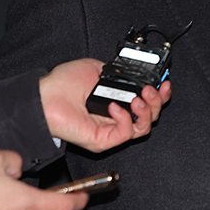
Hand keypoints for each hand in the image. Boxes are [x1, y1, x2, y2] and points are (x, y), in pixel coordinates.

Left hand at [38, 57, 171, 152]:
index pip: (146, 102)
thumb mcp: (96, 68)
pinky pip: (126, 134)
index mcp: (117, 100)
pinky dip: (125, 118)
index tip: (164, 83)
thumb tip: (131, 71)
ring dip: (147, 111)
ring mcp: (111, 130)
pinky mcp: (104, 140)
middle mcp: (116, 117)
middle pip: (151, 116)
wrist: (45, 97)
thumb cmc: (62, 85)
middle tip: (150, 90)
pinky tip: (114, 106)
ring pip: (144, 128)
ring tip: (138, 99)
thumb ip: (116, 71)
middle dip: (158, 101)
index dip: (159, 94)